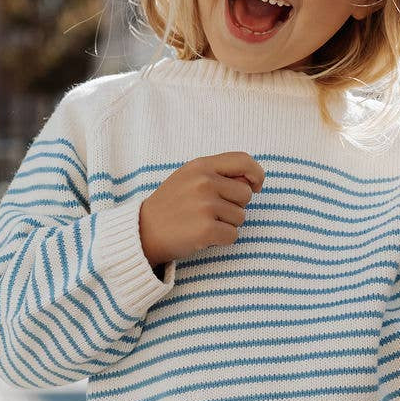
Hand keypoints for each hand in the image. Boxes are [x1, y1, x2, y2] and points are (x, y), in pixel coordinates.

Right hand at [139, 151, 264, 266]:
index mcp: (200, 166)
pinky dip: (222, 240)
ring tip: (203, 223)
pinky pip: (233, 235)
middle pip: (246, 194)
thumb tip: (252, 183)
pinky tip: (203, 236)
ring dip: (227, 224)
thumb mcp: (188, 178)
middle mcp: (204, 182)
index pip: (243, 160)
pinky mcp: (206, 229)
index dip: (256, 173)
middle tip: (211, 212)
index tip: (256, 186)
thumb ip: (217, 174)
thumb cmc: (171, 205)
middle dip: (235, 206)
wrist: (143, 232)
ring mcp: (205, 205)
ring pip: (241, 217)